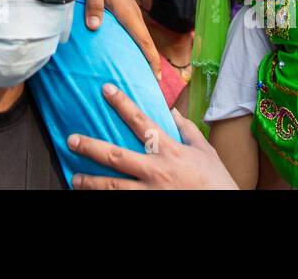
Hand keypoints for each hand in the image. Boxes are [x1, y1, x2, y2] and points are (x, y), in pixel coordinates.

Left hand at [67, 84, 236, 189]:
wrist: (226, 208)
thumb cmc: (216, 182)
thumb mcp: (206, 152)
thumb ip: (187, 130)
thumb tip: (172, 111)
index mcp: (170, 150)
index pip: (141, 121)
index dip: (122, 104)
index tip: (106, 89)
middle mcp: (156, 170)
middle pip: (116, 156)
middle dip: (91, 147)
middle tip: (71, 140)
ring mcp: (150, 192)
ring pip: (113, 186)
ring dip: (91, 182)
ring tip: (75, 179)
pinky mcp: (148, 206)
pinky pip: (122, 202)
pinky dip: (107, 200)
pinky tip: (92, 199)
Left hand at [86, 0, 160, 78]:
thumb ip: (93, 6)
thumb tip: (94, 27)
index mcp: (128, 12)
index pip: (143, 39)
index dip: (151, 58)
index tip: (156, 76)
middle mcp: (133, 14)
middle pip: (146, 42)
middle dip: (152, 62)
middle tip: (153, 84)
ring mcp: (130, 12)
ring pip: (141, 37)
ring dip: (146, 54)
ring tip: (146, 74)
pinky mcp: (125, 10)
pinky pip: (134, 32)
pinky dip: (138, 45)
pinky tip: (133, 53)